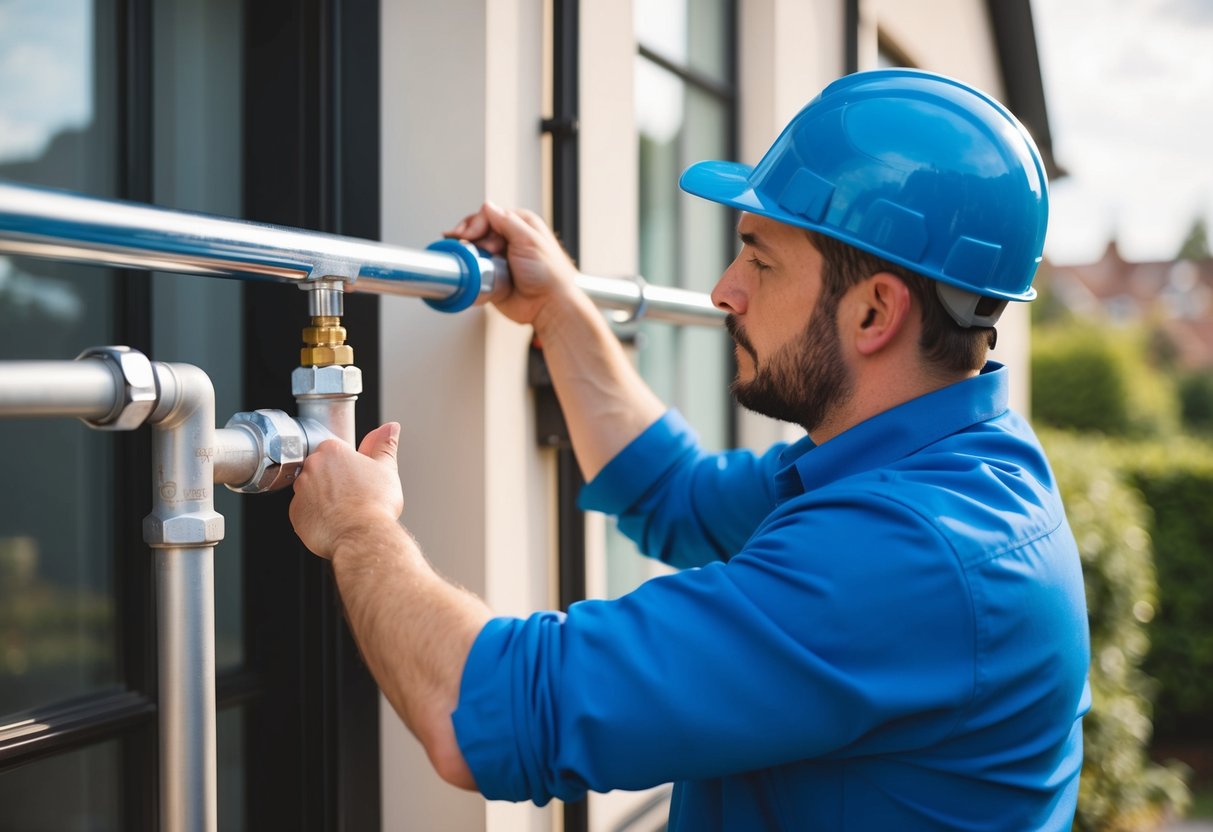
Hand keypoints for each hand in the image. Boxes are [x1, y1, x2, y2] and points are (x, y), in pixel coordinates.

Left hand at [289, 422, 403, 559]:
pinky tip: (335, 522)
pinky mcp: (295, 514)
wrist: (362, 536)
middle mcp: (311, 467)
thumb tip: (390, 428)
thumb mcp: (386, 469)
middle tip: (354, 495)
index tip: (358, 479)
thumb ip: (385, 446)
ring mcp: (300, 491)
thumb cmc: (374, 504)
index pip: (336, 452)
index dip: (350, 467)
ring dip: (324, 498)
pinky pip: (305, 512)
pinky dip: (317, 517)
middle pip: (322, 470)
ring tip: (346, 511)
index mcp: (332, 451)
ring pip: (312, 491)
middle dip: (335, 481)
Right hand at [444, 201, 581, 331]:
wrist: (548, 305)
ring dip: (467, 252)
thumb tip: (488, 206)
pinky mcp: (491, 275)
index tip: (469, 235)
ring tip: (465, 256)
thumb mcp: (529, 240)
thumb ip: (507, 221)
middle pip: (478, 230)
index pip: (489, 216)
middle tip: (467, 245)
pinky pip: (474, 268)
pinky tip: (465, 266)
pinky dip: (468, 267)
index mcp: (519, 224)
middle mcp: (508, 239)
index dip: (476, 224)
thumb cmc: (549, 274)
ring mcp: (499, 258)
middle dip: (469, 237)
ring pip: (474, 248)